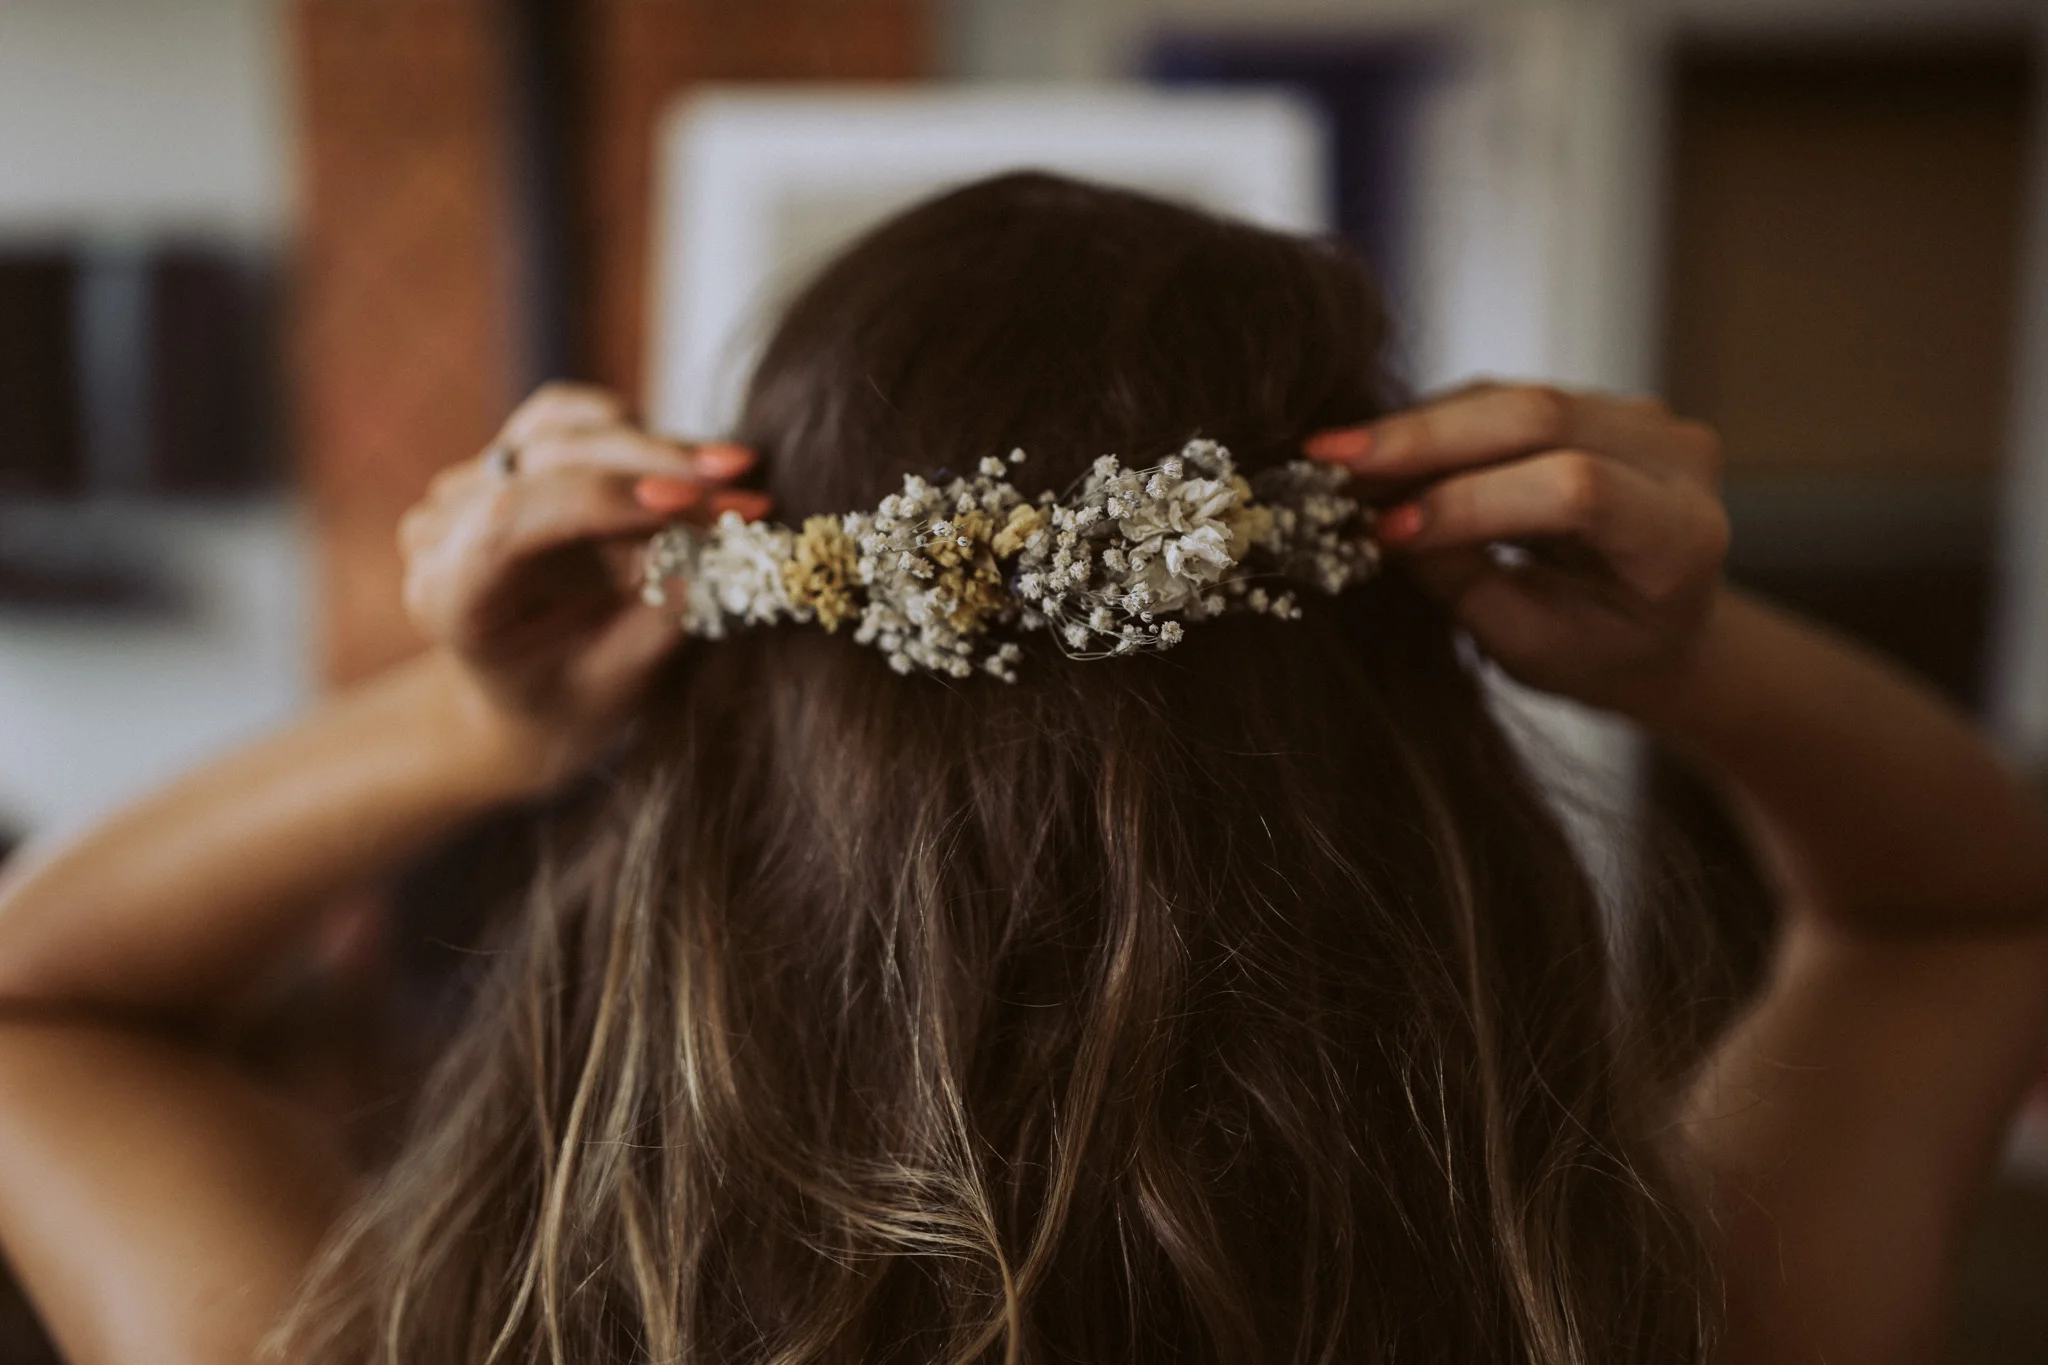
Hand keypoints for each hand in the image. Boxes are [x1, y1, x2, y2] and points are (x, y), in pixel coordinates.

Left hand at [397, 383, 767, 779]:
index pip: (515, 517)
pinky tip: (694, 468)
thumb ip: (661, 615)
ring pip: (566, 427)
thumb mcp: (621, 682)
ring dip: (660, 446)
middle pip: (548, 459)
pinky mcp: (507, 457)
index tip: (701, 506)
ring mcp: (469, 485)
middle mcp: (443, 529)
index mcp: (447, 596)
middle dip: (659, 466)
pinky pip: (576, 419)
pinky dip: (639, 436)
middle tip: (748, 488)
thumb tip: (716, 547)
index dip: (613, 498)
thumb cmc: (574, 703)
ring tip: (735, 477)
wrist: (530, 698)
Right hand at [1306, 383, 1729, 713]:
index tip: (1383, 531)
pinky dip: (1434, 424)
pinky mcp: (1599, 403)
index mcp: (1680, 537)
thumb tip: (1379, 520)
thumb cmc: (1600, 654)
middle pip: (1541, 417)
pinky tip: (1376, 452)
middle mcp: (1677, 458)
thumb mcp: (1531, 645)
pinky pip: (1504, 398)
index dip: (1472, 501)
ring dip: (1417, 428)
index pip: (1575, 490)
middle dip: (1423, 440)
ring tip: (1336, 460)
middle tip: (1328, 462)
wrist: (1663, 632)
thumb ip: (1465, 582)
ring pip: (1513, 396)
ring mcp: (1642, 419)